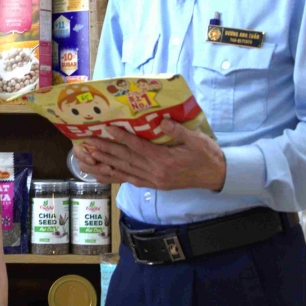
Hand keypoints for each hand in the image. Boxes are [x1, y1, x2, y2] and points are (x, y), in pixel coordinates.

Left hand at [75, 119, 226, 191]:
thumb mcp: (196, 139)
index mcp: (164, 161)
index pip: (138, 147)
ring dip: (105, 163)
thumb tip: (161, 120)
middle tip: (87, 142)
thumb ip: (178, 131)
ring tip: (89, 156)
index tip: (106, 128)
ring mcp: (154, 181)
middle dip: (105, 150)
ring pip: (124, 170)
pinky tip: (103, 172)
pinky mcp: (154, 185)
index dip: (121, 137)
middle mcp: (155, 173)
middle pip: (125, 159)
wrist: (217, 176)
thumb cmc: (207, 154)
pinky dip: (115, 177)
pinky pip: (130, 180)